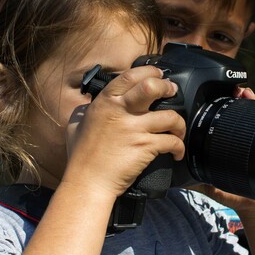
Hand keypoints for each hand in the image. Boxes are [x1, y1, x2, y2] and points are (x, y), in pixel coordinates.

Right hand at [63, 66, 185, 200]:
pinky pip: (171, 141)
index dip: (149, 72)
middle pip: (152, 87)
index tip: (158, 75)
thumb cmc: (81, 157)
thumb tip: (89, 106)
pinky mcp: (145, 147)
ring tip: (178, 129)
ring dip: (179, 123)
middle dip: (167, 87)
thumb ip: (84, 111)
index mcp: (105, 103)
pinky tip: (177, 152)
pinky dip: (179, 147)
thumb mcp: (75, 125)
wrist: (88, 182)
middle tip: (173, 92)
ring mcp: (134, 129)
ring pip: (169, 116)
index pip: (130, 76)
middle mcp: (120, 111)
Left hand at [190, 87, 254, 218]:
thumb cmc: (237, 195)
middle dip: (243, 98)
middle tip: (240, 92)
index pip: (229, 120)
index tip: (224, 97)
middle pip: (245, 112)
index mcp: (232, 144)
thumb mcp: (214, 188)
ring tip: (252, 94)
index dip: (227, 107)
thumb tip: (181, 180)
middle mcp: (248, 138)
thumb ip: (199, 183)